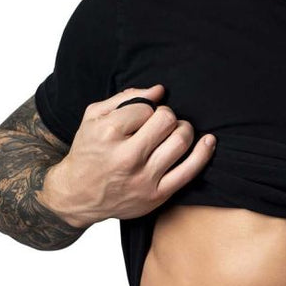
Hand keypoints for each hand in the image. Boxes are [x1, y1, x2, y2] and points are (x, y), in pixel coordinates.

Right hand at [42, 85, 216, 227]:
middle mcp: (126, 157)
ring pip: (180, 141)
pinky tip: (208, 141)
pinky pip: (190, 171)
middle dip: (167, 116)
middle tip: (160, 121)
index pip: (145, 108)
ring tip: (175, 131)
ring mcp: (143, 178)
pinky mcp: (156, 195)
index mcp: (108, 134)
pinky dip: (204, 152)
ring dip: (183, 129)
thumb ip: (125, 98)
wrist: (77, 195)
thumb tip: (159, 90)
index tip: (139, 118)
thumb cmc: (87, 152)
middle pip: (166, 120)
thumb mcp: (93, 118)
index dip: (146, 109)